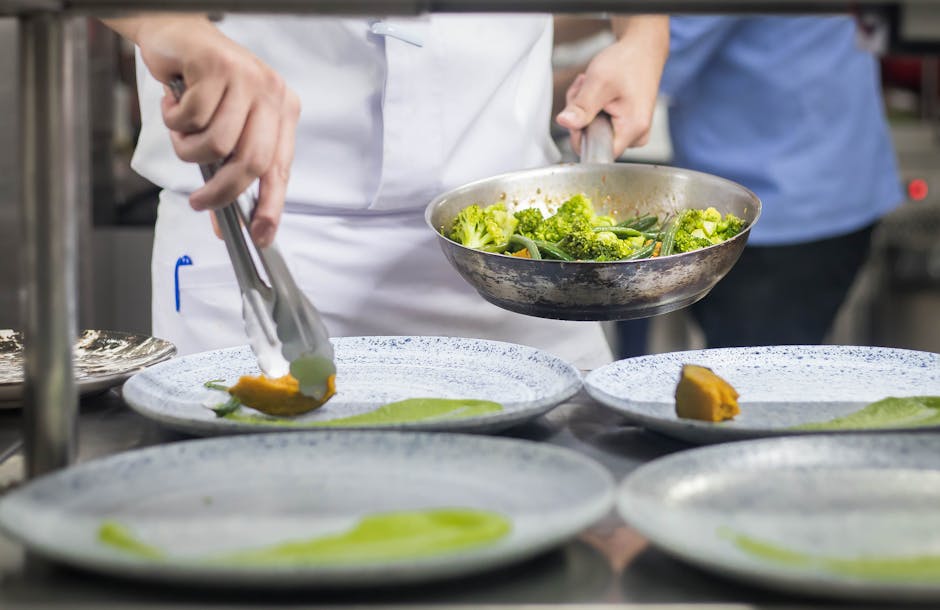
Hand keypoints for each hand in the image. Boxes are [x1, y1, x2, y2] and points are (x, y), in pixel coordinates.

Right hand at [103, 15, 298, 247]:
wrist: (176, 35)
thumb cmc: (202, 86)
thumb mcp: (225, 128)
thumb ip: (230, 169)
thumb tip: (229, 223)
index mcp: (282, 112)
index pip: (280, 169)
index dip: (270, 206)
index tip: (259, 234)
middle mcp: (271, 94)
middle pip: (250, 162)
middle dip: (221, 192)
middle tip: (199, 202)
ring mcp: (246, 78)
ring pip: (216, 143)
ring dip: (188, 148)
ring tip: (182, 131)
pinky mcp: (217, 66)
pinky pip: (191, 117)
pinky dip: (174, 120)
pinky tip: (174, 102)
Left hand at [556, 16, 668, 158]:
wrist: (642, 49)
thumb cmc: (627, 62)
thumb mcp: (599, 82)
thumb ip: (582, 107)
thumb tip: (564, 123)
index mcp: (633, 130)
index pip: (596, 151)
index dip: (580, 134)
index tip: (580, 110)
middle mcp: (636, 137)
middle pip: (593, 140)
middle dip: (581, 115)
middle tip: (585, 89)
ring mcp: (633, 133)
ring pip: (594, 132)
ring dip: (584, 109)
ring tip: (593, 87)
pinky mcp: (627, 126)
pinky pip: (600, 125)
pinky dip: (592, 108)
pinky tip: (598, 92)